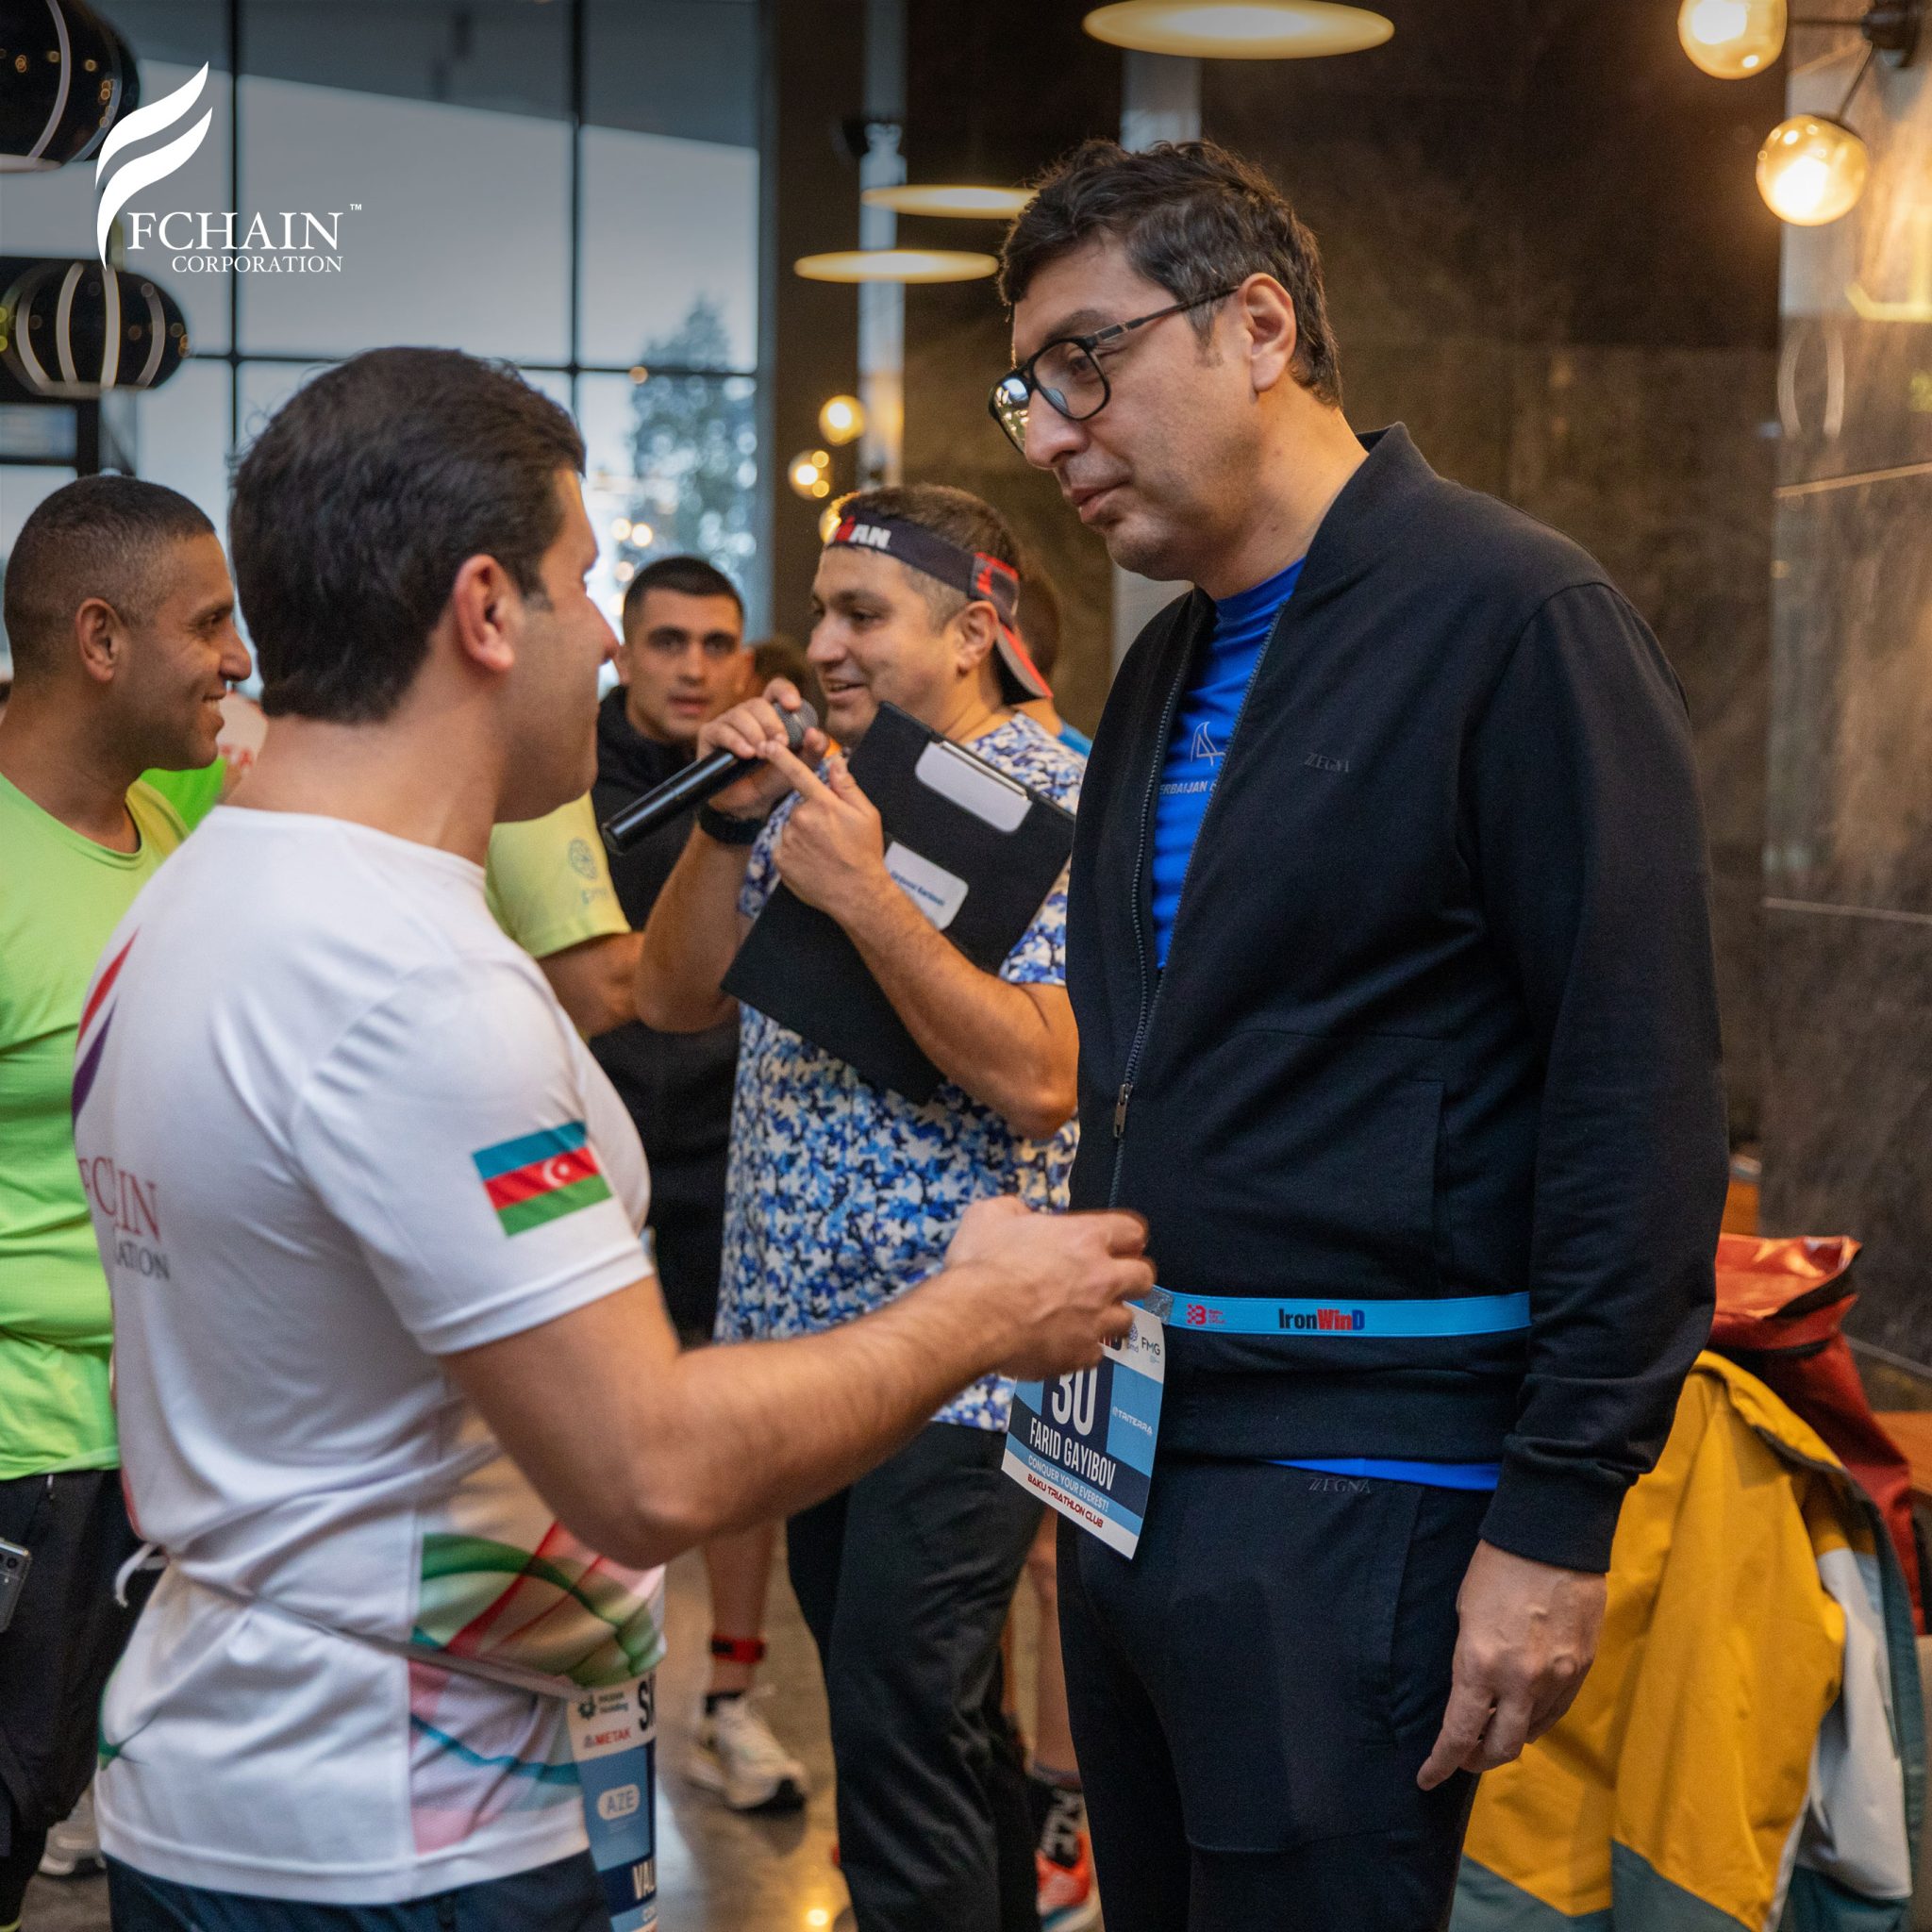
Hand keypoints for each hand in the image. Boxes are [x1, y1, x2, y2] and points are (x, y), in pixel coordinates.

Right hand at [697, 678, 829, 819]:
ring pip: (740, 715)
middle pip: (758, 704)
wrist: (750, 803)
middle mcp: (748, 714)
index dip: (784, 691)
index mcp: (770, 714)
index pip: (775, 689)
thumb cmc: (774, 778)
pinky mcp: (710, 734)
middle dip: (772, 723)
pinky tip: (746, 754)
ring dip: (755, 734)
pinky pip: (722, 730)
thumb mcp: (800, 765)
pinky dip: (736, 741)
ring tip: (762, 754)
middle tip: (781, 743)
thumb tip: (815, 733)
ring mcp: (727, 721)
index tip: (793, 705)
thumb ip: (814, 749)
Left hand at [766, 748, 891, 927]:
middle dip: (812, 816)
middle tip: (832, 836)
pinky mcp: (780, 859)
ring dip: (803, 835)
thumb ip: (848, 787)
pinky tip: (812, 862)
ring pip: (791, 828)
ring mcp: (789, 840)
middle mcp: (802, 819)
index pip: (799, 773)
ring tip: (823, 852)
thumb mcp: (867, 815)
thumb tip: (836, 763)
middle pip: (800, 807)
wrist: (857, 895)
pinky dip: (795, 852)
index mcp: (823, 805)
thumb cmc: (865, 854)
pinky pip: (784, 847)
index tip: (768, 744)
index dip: (782, 756)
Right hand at [943, 1197, 1150, 1380]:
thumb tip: (1020, 1215)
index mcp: (1084, 1238)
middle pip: (1144, 1277)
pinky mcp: (1080, 1355)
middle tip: (1111, 1280)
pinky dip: (1083, 1348)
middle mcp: (1100, 1278)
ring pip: (1126, 1319)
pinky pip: (1096, 1353)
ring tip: (1087, 1315)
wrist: (972, 1319)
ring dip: (1109, 1315)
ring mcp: (1094, 1320)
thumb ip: (1013, 1211)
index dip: (1127, 1237)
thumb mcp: (988, 1215)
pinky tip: (1064, 1342)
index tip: (1121, 1243)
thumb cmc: (981, 1267)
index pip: (1132, 1231)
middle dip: (1131, 1277)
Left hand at [1416, 1540, 1605, 1788]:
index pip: (1459, 1733)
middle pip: (1501, 1747)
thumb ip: (1468, 1660)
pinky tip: (1525, 1713)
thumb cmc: (1496, 1566)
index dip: (1441, 1762)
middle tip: (1463, 1758)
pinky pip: (1557, 1711)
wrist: (1551, 1537)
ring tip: (1493, 1733)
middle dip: (1478, 1760)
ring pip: (1533, 1733)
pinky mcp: (1582, 1668)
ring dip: (1510, 1739)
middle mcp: (1520, 1680)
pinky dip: (1537, 1719)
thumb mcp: (1464, 1613)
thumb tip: (1471, 1694)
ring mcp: (1557, 1678)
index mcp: (1480, 1663)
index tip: (1427, 1777)